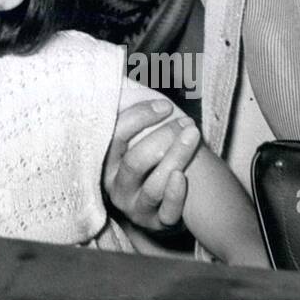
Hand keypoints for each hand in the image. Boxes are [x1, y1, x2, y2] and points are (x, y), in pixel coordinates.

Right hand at [103, 99, 200, 231]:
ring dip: (176, 157)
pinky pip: (166, 212)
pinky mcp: (157, 224)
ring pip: (153, 185)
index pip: (116, 135)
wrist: (167, 199)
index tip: (165, 107)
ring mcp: (135, 207)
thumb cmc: (150, 157)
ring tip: (194, 136)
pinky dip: (175, 195)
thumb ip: (127, 109)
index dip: (140, 117)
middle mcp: (116, 186)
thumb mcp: (133, 136)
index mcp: (106, 160)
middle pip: (136, 161)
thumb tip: (119, 75)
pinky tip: (184, 176)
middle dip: (163, 137)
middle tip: (187, 123)